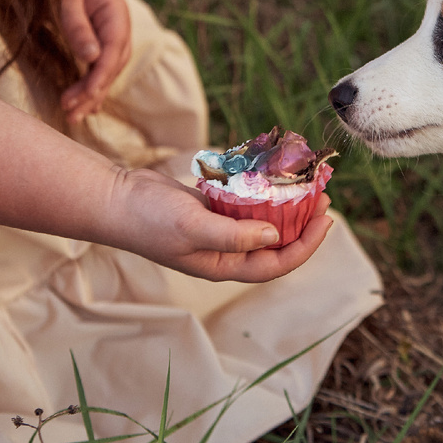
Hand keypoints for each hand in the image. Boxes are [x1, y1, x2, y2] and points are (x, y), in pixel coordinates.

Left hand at [60, 0, 131, 123]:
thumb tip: (91, 58)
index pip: (113, 53)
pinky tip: (83, 104)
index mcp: (116, 15)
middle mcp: (120, 29)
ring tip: (73, 116)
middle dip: (93, 93)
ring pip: (108, 72)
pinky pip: (100, 68)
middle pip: (112, 67)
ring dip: (92, 95)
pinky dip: (91, 87)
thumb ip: (77, 26)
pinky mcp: (101, 42)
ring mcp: (113, 36)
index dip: (99, 78)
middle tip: (71, 113)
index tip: (83, 96)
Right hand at [104, 167, 333, 281]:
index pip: (277, 263)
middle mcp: (226, 252)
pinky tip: (274, 175)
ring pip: (263, 221)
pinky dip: (262, 192)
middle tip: (323, 197)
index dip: (306, 245)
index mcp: (225, 267)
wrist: (117, 199)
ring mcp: (219, 230)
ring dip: (286, 205)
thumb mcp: (194, 228)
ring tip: (306, 184)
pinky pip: (246, 203)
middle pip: (276, 243)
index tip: (325, 220)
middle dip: (303, 224)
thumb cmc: (150, 220)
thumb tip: (275, 235)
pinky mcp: (212, 209)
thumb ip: (234, 236)